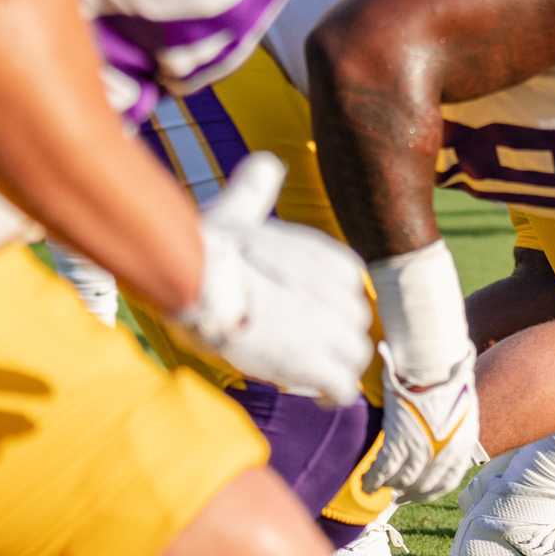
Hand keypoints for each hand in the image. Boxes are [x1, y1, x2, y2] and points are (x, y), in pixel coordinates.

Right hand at [177, 153, 373, 406]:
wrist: (199, 279)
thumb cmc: (208, 246)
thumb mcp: (239, 209)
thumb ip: (257, 189)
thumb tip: (264, 163)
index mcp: (332, 260)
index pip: (349, 284)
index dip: (323, 300)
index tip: (294, 306)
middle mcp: (344, 293)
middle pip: (356, 321)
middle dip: (331, 333)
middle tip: (294, 339)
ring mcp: (335, 331)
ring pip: (354, 355)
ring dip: (332, 364)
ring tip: (300, 365)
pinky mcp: (320, 365)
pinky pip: (343, 387)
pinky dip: (331, 392)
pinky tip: (314, 391)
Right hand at [363, 342, 480, 501]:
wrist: (434, 368)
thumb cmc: (449, 381)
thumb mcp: (463, 407)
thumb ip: (456, 426)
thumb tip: (451, 429)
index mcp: (461, 445)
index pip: (448, 481)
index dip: (432, 491)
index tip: (420, 494)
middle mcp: (443, 452)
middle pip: (423, 485)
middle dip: (409, 493)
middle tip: (398, 497)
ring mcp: (421, 449)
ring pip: (402, 480)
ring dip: (390, 486)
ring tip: (380, 487)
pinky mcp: (399, 442)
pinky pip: (384, 470)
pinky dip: (373, 479)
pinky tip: (367, 482)